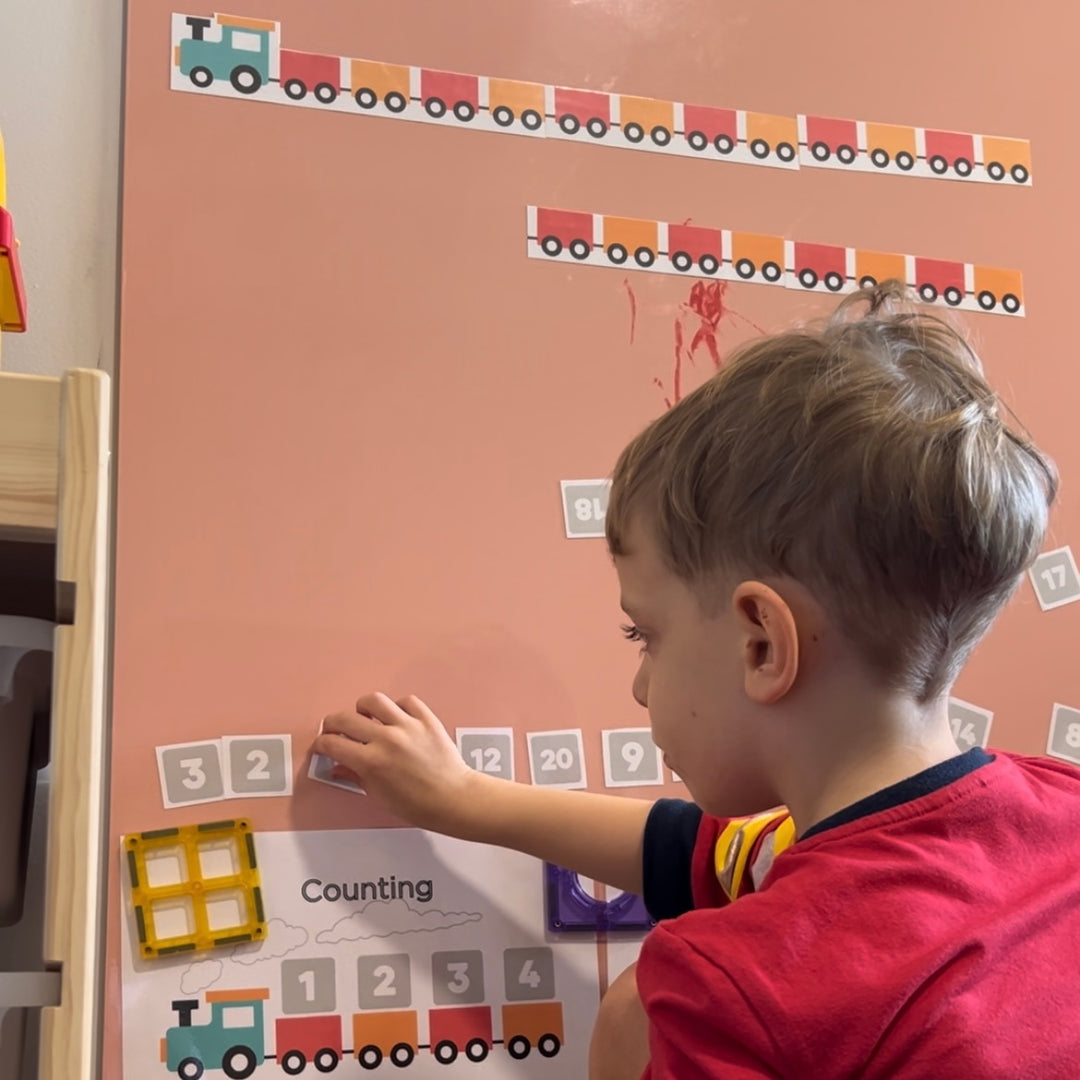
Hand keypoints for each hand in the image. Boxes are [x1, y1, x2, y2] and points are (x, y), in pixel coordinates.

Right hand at [311, 693, 480, 831]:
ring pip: (374, 700)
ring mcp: (408, 726)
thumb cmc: (417, 804)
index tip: (323, 744)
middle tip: (335, 729)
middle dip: (333, 724)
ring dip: (363, 708)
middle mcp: (387, 739)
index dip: (322, 743)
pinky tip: (396, 718)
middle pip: (345, 718)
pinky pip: (406, 701)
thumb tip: (338, 766)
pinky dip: (397, 707)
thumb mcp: (378, 795)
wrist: (453, 798)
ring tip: (365, 718)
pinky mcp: (426, 719)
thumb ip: (355, 776)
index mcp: (371, 762)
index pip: (333, 743)